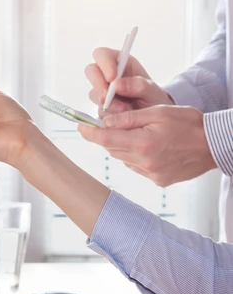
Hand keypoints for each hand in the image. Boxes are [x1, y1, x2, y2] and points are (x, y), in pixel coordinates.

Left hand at [78, 105, 216, 186]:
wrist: (214, 145)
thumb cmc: (189, 124)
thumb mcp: (159, 112)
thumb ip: (129, 118)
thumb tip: (106, 121)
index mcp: (144, 143)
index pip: (106, 139)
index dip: (90, 133)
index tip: (80, 127)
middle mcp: (145, 162)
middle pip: (113, 150)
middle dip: (108, 137)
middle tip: (108, 125)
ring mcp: (151, 174)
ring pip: (123, 159)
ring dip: (122, 147)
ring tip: (136, 135)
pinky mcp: (158, 181)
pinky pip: (136, 168)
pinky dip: (134, 157)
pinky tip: (147, 148)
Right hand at [86, 47, 173, 116]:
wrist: (153, 119)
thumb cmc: (153, 99)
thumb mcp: (152, 90)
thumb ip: (139, 85)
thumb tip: (118, 85)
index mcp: (120, 63)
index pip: (103, 54)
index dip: (104, 63)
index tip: (112, 77)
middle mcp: (108, 75)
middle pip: (91, 71)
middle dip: (99, 84)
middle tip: (107, 97)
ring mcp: (102, 92)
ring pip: (93, 93)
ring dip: (106, 103)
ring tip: (123, 109)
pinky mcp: (101, 108)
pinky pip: (98, 110)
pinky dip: (108, 114)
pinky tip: (120, 116)